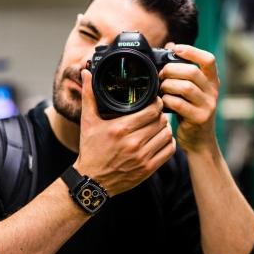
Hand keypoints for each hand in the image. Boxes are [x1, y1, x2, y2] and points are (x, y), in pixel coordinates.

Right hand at [74, 69, 175, 195]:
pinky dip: (168, 143)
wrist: (91, 180)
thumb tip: (85, 72)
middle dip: (160, 115)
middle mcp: (133, 143)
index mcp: (120, 128)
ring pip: (167, 135)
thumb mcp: (88, 122)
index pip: (151, 110)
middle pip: (161, 121)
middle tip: (157, 114)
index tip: (154, 102)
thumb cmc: (90, 150)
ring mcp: (142, 157)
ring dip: (165, 128)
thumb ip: (89, 96)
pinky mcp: (148, 169)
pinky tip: (161, 139)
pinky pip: (168, 151)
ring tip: (159, 126)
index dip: (156, 103)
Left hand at [159, 44, 219, 154]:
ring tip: (162, 90)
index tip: (176, 49)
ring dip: (168, 86)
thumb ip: (184, 72)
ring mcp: (208, 106)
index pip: (208, 60)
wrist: (199, 142)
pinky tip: (163, 103)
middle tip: (161, 76)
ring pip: (186, 87)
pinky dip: (167, 101)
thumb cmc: (190, 113)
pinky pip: (179, 104)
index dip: (192, 51)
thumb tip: (170, 46)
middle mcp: (213, 92)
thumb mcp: (192, 92)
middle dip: (171, 70)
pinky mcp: (199, 118)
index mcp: (212, 82)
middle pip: (192, 72)